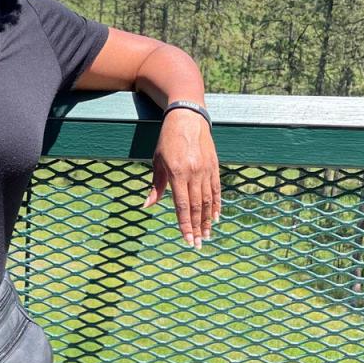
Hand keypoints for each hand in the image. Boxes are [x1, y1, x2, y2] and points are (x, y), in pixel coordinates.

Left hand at [141, 108, 220, 248]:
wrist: (188, 118)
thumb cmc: (168, 139)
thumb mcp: (157, 160)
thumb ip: (156, 185)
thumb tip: (147, 205)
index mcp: (177, 173)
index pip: (182, 205)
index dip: (184, 224)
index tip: (187, 240)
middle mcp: (193, 173)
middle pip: (197, 207)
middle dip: (197, 228)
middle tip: (198, 244)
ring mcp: (206, 170)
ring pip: (208, 201)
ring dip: (207, 220)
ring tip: (207, 235)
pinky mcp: (214, 166)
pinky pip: (216, 190)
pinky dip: (216, 205)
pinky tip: (215, 217)